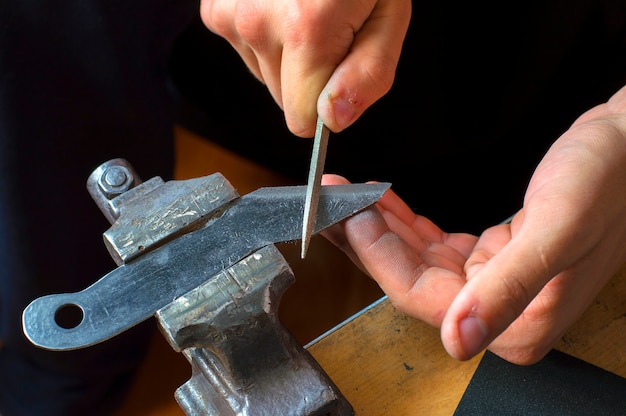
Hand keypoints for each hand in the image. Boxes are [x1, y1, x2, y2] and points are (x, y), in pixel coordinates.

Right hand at [200, 0, 410, 136]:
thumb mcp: (389, 15)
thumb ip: (368, 73)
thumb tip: (335, 119)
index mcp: (306, 31)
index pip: (302, 119)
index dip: (326, 104)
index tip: (340, 70)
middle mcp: (258, 24)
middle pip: (282, 99)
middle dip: (309, 75)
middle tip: (329, 29)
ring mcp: (231, 15)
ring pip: (264, 75)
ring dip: (288, 54)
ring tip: (306, 9)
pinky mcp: (216, 9)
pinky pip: (246, 51)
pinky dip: (266, 36)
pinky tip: (282, 4)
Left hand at [321, 85, 625, 364]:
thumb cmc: (608, 179)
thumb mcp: (559, 230)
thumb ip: (508, 289)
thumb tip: (459, 342)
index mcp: (519, 322)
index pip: (422, 296)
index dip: (377, 256)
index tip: (349, 214)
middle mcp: (501, 311)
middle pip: (410, 279)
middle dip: (367, 238)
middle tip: (332, 202)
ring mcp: (492, 282)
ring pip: (416, 260)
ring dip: (381, 226)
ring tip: (348, 195)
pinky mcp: (490, 255)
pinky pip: (433, 243)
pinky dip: (405, 221)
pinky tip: (384, 201)